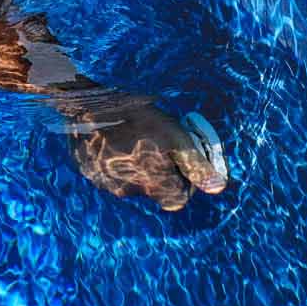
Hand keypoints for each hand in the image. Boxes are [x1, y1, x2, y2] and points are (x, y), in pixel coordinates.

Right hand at [67, 100, 227, 211]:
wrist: (89, 105)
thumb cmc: (138, 119)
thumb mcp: (176, 137)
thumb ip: (196, 165)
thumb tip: (217, 188)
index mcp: (153, 185)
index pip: (178, 200)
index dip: (183, 183)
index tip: (178, 162)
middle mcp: (128, 191)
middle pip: (154, 191)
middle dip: (158, 174)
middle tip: (155, 145)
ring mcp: (105, 183)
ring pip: (130, 183)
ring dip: (135, 167)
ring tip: (133, 138)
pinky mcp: (88, 172)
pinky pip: (108, 173)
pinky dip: (114, 161)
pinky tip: (114, 139)